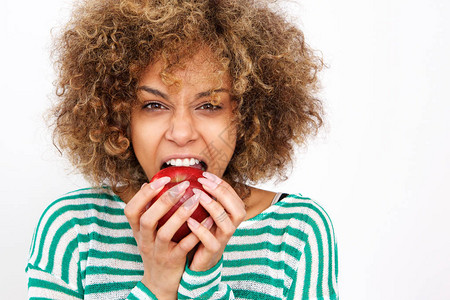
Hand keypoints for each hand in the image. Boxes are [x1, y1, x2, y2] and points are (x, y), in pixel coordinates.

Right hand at [124, 177, 212, 298]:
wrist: (160, 281)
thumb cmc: (155, 248)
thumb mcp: (146, 232)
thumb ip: (147, 210)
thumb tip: (147, 184)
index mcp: (137, 230)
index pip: (131, 210)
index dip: (144, 194)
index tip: (162, 179)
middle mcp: (145, 241)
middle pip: (147, 220)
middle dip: (164, 200)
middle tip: (183, 185)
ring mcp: (158, 252)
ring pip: (165, 233)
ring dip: (180, 215)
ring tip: (196, 198)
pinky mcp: (173, 261)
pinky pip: (184, 246)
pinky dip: (195, 232)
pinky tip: (208, 219)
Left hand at [186, 172, 246, 271]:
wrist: (199, 260)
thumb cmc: (202, 232)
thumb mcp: (206, 214)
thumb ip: (206, 198)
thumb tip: (192, 175)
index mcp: (231, 216)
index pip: (233, 196)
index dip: (221, 184)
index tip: (205, 175)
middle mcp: (231, 227)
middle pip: (238, 209)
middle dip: (222, 194)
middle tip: (203, 183)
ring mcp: (223, 240)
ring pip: (227, 225)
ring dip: (214, 208)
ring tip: (198, 196)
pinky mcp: (212, 251)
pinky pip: (211, 241)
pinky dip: (201, 230)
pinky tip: (189, 220)